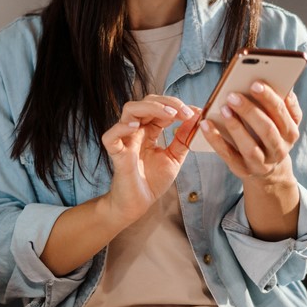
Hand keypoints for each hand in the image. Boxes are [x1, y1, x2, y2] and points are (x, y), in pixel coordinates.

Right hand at [102, 95, 199, 224]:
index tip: (196, 112)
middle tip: (186, 112)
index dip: (177, 106)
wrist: (139, 204)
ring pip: (130, 110)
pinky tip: (136, 126)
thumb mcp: (174, 157)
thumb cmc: (153, 180)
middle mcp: (136, 130)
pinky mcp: (116, 154)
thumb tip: (196, 117)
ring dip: (151, 108)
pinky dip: (121, 128)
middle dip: (167, 103)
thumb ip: (183, 138)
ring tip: (170, 114)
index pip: (160, 107)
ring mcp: (125, 140)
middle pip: (146, 102)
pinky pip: (110, 136)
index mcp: (149, 130)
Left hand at [199, 82, 301, 181]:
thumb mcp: (282, 121)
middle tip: (233, 95)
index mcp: (290, 131)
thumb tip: (281, 83)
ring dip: (235, 126)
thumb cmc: (271, 133)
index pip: (282, 113)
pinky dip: (215, 139)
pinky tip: (205, 124)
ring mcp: (261, 162)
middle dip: (250, 111)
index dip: (269, 98)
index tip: (255, 83)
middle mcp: (279, 149)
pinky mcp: (242, 169)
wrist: (268, 170)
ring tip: (223, 109)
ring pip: (250, 146)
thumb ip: (282, 103)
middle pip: (267, 130)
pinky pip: (228, 155)